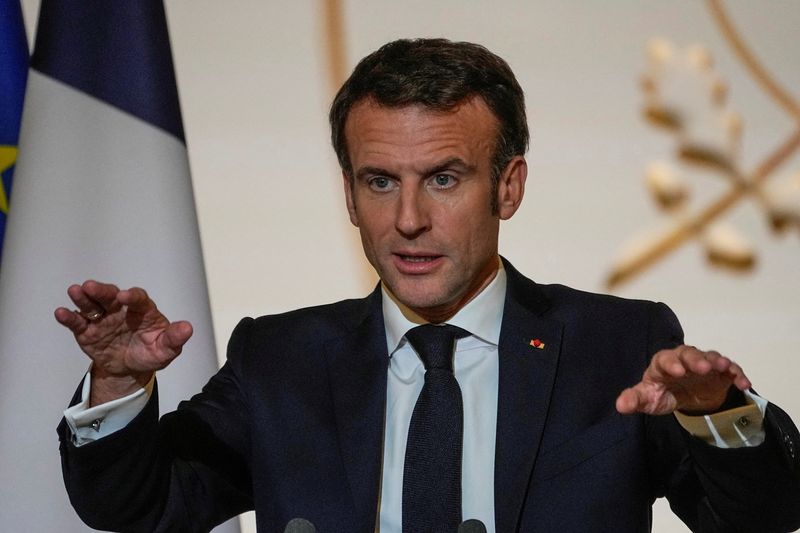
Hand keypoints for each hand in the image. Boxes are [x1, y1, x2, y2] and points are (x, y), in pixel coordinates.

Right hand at [54, 280, 192, 404]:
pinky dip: (69, 317)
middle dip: (102, 291)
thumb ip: (174, 339)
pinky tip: (61, 313)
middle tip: (91, 286)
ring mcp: (103, 319)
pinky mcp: (88, 331)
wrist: (131, 368)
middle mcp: (120, 310)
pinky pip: (77, 323)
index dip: (132, 296)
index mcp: (142, 311)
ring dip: (83, 298)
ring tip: (75, 290)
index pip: (138, 299)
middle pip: (110, 296)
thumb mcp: (166, 349)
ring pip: (92, 305)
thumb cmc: (151, 352)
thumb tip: (187, 328)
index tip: (125, 296)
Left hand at [616, 345, 750, 415]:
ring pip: (712, 357)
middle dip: (697, 359)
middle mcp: (684, 359)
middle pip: (690, 354)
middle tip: (704, 367)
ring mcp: (704, 364)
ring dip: (718, 361)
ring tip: (724, 368)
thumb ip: (635, 400)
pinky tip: (744, 384)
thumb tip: (620, 406)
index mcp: (663, 364)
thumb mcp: (648, 399)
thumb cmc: (662, 393)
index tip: (677, 371)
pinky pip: (731, 370)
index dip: (671, 363)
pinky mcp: (721, 373)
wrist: (683, 396)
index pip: (665, 359)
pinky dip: (737, 374)